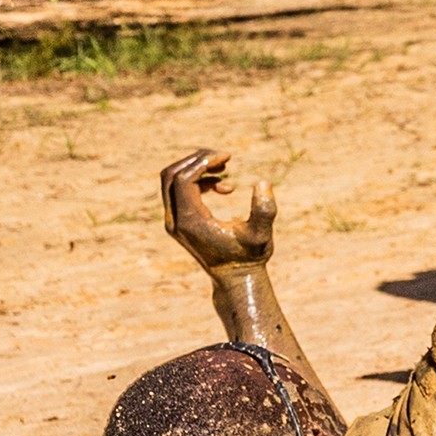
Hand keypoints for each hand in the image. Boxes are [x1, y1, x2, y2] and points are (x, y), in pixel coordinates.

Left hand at [161, 148, 276, 273]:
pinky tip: (226, 187)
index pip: (184, 180)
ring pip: (173, 181)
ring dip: (198, 168)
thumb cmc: (250, 256)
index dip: (204, 162)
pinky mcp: (179, 222)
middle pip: (171, 176)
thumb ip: (264, 210)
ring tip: (226, 167)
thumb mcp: (262, 235)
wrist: (235, 278)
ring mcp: (174, 222)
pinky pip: (180, 190)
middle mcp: (175, 221)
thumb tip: (262, 183)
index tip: (229, 157)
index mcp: (190, 221)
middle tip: (225, 157)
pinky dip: (200, 180)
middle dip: (197, 160)